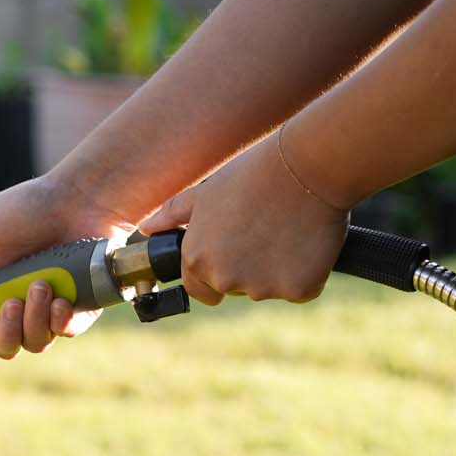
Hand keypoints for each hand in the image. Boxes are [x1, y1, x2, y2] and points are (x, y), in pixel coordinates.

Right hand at [0, 173, 133, 361]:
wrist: (80, 196)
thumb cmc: (29, 207)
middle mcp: (17, 305)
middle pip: (4, 347)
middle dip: (4, 334)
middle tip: (9, 305)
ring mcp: (48, 308)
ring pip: (35, 343)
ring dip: (33, 321)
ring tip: (39, 287)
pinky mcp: (79, 306)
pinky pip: (67, 332)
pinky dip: (62, 322)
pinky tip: (61, 300)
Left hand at [140, 133, 348, 305]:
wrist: (305, 165)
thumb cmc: (253, 174)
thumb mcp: (203, 194)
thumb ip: (172, 216)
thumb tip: (146, 229)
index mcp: (197, 261)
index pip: (200, 289)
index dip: (217, 272)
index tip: (236, 253)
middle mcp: (224, 279)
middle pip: (236, 289)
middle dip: (249, 269)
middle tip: (266, 231)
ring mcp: (261, 287)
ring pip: (270, 289)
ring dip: (278, 270)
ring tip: (286, 230)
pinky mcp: (297, 288)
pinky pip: (303, 289)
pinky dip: (308, 272)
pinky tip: (308, 241)